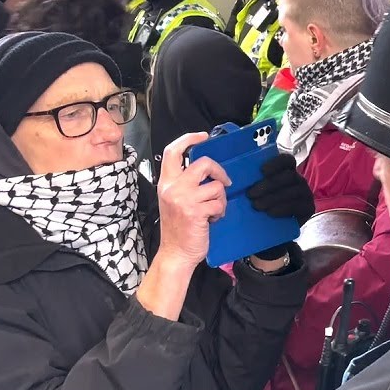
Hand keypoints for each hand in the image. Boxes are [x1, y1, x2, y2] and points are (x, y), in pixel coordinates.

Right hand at [157, 132, 230, 266]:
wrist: (175, 254)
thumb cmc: (178, 227)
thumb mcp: (174, 200)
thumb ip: (184, 183)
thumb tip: (206, 168)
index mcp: (166, 183)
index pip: (172, 152)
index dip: (188, 139)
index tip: (202, 136)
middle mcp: (172, 188)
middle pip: (203, 163)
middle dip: (219, 171)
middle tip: (223, 182)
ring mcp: (183, 199)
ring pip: (216, 186)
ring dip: (220, 199)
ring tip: (213, 211)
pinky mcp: (195, 211)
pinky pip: (219, 203)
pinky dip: (220, 212)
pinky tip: (212, 220)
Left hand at [246, 153, 313, 261]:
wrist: (273, 234)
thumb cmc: (264, 208)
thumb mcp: (259, 193)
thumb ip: (255, 183)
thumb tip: (238, 178)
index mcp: (287, 172)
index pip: (286, 160)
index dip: (275, 163)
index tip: (261, 170)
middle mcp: (299, 181)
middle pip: (289, 176)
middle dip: (269, 184)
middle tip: (250, 194)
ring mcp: (306, 194)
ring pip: (293, 190)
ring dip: (273, 197)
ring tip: (257, 206)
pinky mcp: (308, 208)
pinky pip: (297, 206)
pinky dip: (282, 208)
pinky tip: (270, 213)